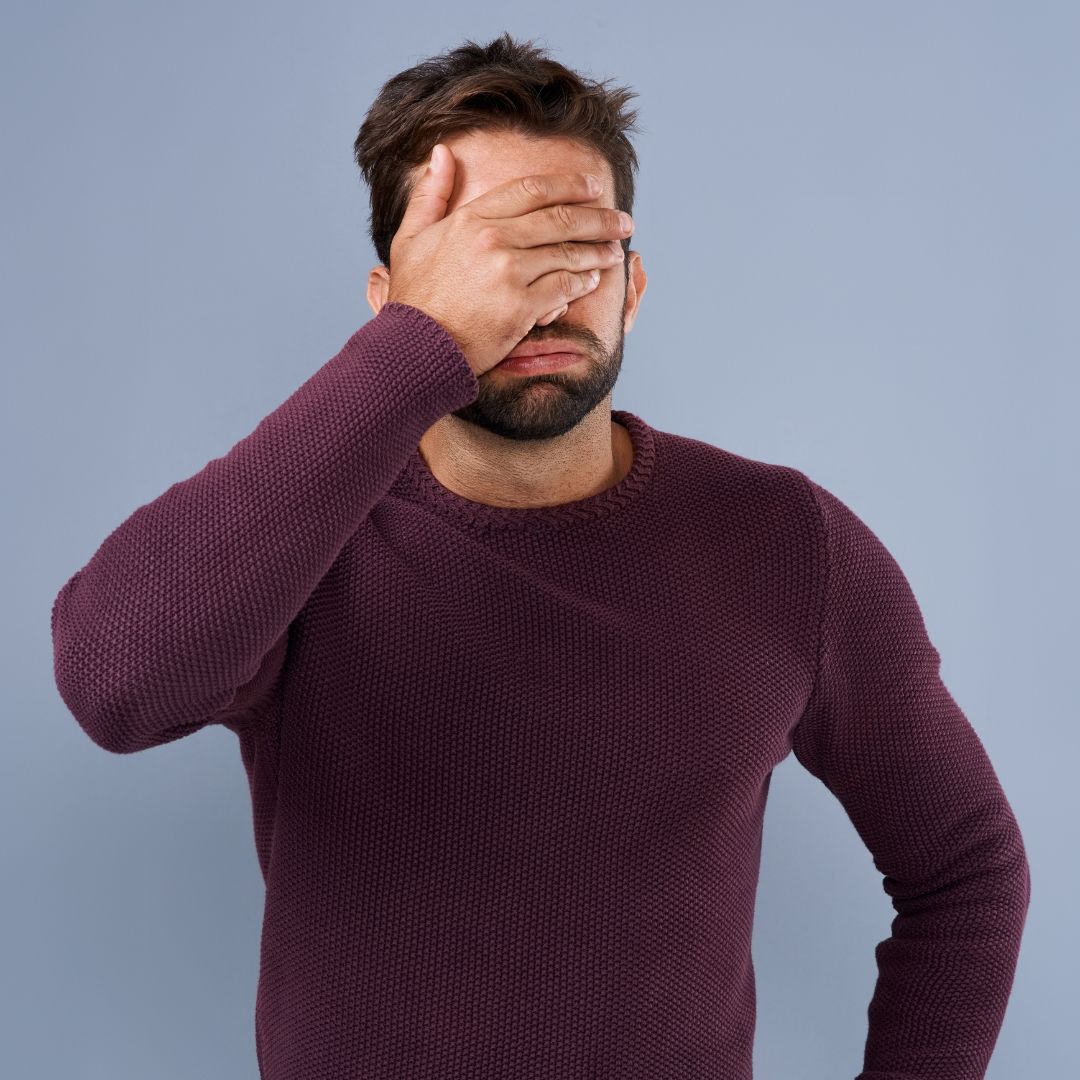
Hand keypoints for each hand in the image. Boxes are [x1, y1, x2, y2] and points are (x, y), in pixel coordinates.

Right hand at [386, 142, 630, 376]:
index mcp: (471, 219)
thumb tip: (442, 152)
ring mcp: (509, 273)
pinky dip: (582, 282)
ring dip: (597, 251)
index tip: (592, 186)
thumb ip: (430, 194)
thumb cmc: (414, 297)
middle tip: (622, 220)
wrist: (415, 348)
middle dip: (598, 218)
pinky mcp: (520, 307)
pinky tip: (592, 279)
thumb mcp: (410, 238)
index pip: (532, 191)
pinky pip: (563, 288)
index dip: (568, 186)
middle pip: (560, 219)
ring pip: (567, 253)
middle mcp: (493, 240)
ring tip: (614, 250)